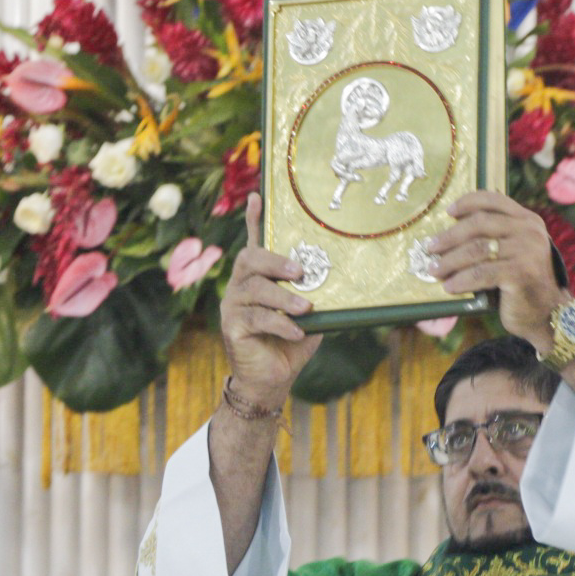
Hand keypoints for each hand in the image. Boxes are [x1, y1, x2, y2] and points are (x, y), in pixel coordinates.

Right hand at [217, 193, 321, 408]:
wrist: (272, 379)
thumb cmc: (292, 343)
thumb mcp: (310, 314)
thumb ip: (316, 295)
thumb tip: (342, 277)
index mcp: (259, 278)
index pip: (254, 243)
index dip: (254, 219)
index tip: (257, 196)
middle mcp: (241, 286)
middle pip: (249, 259)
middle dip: (276, 262)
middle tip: (302, 272)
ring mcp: (233, 306)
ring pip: (254, 289)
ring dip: (283, 298)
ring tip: (305, 308)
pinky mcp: (232, 327)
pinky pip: (256, 318)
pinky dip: (280, 324)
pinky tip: (297, 331)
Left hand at [425, 193, 559, 352]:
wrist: (548, 314)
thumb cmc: (523, 284)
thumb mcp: (514, 253)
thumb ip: (496, 237)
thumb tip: (452, 232)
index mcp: (528, 220)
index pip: (493, 200)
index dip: (467, 202)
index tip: (448, 212)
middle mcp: (529, 231)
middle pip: (480, 224)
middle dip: (450, 236)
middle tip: (430, 247)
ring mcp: (527, 251)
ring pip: (477, 249)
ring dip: (450, 260)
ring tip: (434, 269)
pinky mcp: (520, 273)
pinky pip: (482, 273)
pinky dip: (462, 280)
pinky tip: (450, 287)